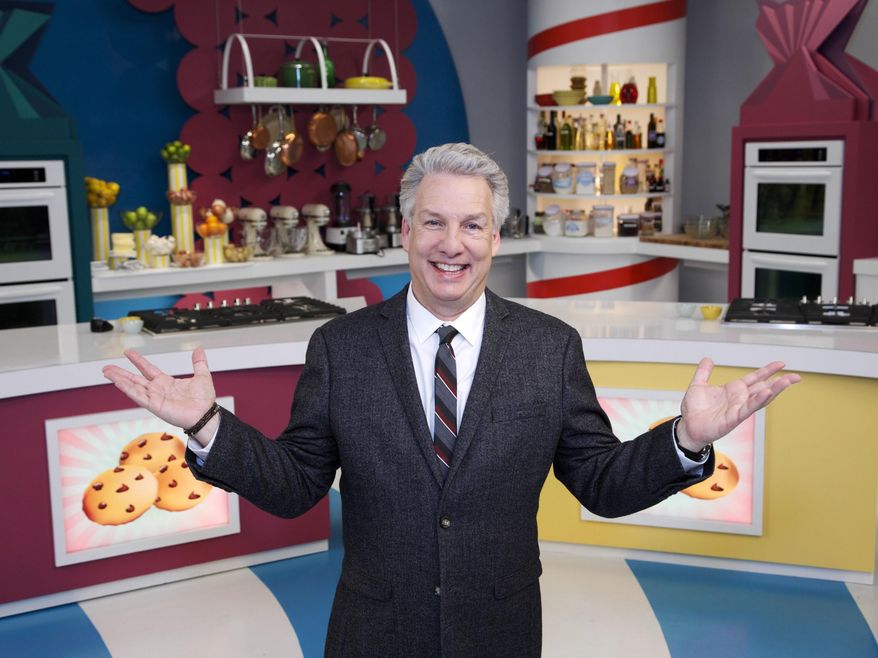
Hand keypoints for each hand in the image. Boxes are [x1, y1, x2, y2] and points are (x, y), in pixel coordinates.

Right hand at [102, 348, 215, 431]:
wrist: (206, 415)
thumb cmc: (204, 400)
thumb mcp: (202, 376)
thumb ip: (199, 363)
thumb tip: (199, 349)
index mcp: (166, 382)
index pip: (148, 369)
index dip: (138, 360)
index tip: (127, 352)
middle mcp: (158, 390)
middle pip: (135, 379)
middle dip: (120, 373)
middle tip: (107, 367)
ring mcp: (154, 398)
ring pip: (133, 387)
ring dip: (119, 380)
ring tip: (107, 372)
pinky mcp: (154, 406)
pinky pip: (139, 396)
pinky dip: (128, 389)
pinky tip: (118, 382)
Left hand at [677, 358, 799, 450]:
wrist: (687, 426)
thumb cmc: (694, 410)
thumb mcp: (697, 386)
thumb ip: (703, 372)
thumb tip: (708, 359)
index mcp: (733, 390)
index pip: (754, 378)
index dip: (767, 371)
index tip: (781, 364)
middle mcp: (739, 399)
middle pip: (763, 388)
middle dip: (780, 382)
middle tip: (796, 376)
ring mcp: (738, 408)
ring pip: (761, 398)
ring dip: (775, 389)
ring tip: (787, 381)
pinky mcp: (734, 418)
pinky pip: (749, 408)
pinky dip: (758, 400)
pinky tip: (768, 392)